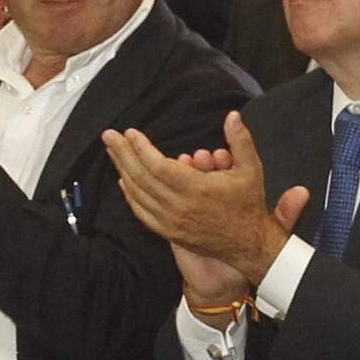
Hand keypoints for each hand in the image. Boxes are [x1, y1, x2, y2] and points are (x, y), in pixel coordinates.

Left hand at [110, 111, 298, 299]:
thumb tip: (232, 115)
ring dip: (122, 170)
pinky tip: (123, 181)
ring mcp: (171, 222)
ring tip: (113, 152)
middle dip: (123, 154)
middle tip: (109, 136)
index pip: (158, 165)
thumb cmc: (248, 204)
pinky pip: (142, 212)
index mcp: (197, 189)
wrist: (248, 244)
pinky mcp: (168, 232)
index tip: (130, 133)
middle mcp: (179, 207)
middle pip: (141, 177)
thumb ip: (240, 140)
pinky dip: (129, 196)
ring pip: (138, 194)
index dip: (141, 148)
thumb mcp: (251, 169)